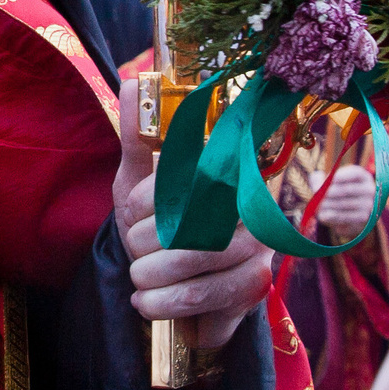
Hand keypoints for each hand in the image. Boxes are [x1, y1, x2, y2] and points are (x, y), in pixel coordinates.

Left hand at [112, 128, 273, 348]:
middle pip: (189, 227)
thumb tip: (133, 84)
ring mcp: (256, 253)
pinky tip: (150, 301)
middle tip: (134, 254)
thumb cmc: (159, 227)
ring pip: (194, 268)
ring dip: (150, 280)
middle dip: (143, 248)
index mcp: (225, 174)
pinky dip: (163, 305)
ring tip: (139, 281)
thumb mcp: (140, 184)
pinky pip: (204, 304)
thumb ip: (138, 139)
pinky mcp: (252, 293)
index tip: (131, 218)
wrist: (173, 282)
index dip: (143, 204)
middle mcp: (250, 210)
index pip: (185, 181)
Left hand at [312, 164, 380, 238]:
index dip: (336, 177)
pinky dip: (330, 218)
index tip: (323, 181)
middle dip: (327, 193)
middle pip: (346, 190)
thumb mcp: (330, 181)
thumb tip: (316, 180)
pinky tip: (323, 216)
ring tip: (316, 207)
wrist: (349, 212)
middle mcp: (369, 190)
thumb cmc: (337, 191)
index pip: (353, 174)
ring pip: (343, 205)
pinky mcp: (362, 221)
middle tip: (315, 196)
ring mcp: (368, 207)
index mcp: (363, 176)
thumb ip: (320, 178)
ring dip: (325, 206)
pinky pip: (342, 219)